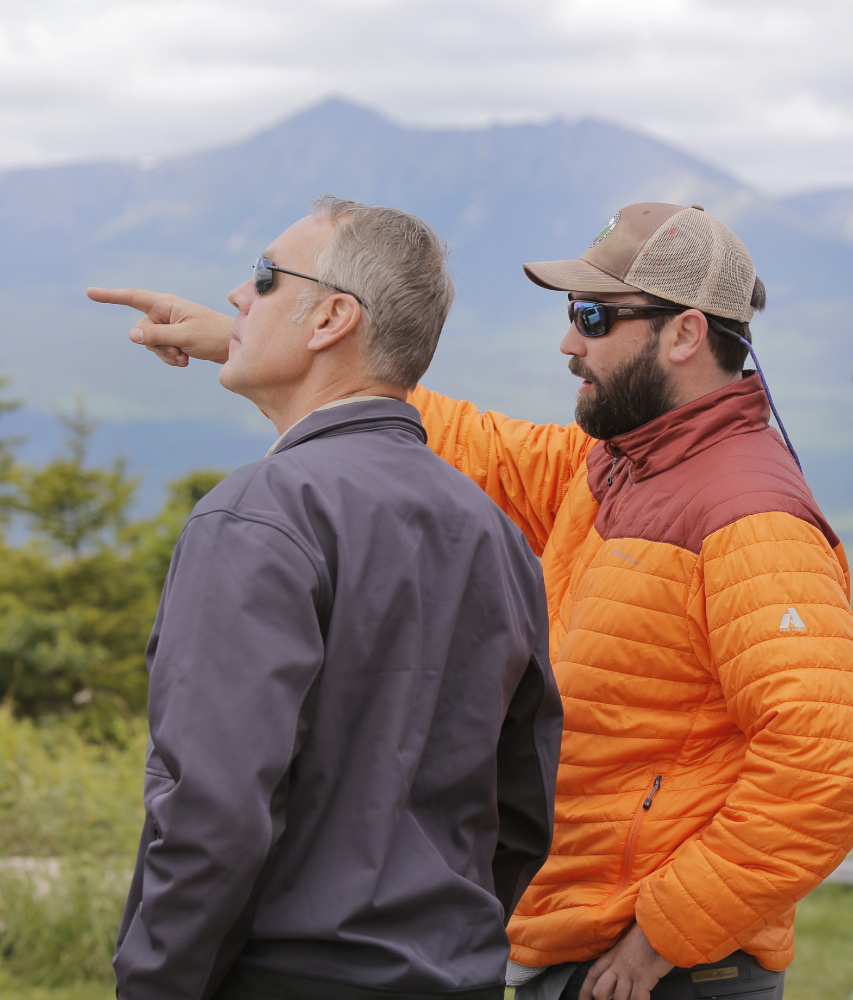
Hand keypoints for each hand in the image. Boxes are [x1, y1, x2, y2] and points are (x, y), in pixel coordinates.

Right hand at [87, 287, 232, 365]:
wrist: (235, 346)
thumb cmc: (213, 336)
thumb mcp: (184, 337)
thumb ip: (157, 336)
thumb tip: (132, 335)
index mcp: (166, 304)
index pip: (133, 298)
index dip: (111, 296)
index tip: (90, 293)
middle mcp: (165, 312)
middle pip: (142, 330)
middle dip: (156, 346)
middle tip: (178, 351)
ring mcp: (170, 325)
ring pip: (151, 344)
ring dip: (165, 354)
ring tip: (184, 357)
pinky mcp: (175, 337)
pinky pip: (161, 350)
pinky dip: (171, 358)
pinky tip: (186, 360)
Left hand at [578, 923, 673, 999]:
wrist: (659, 923)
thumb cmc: (648, 928)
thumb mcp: (629, 936)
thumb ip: (623, 950)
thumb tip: (624, 958)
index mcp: (613, 953)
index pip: (593, 974)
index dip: (586, 990)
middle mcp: (618, 965)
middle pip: (600, 991)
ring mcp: (629, 972)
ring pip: (618, 999)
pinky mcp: (643, 978)